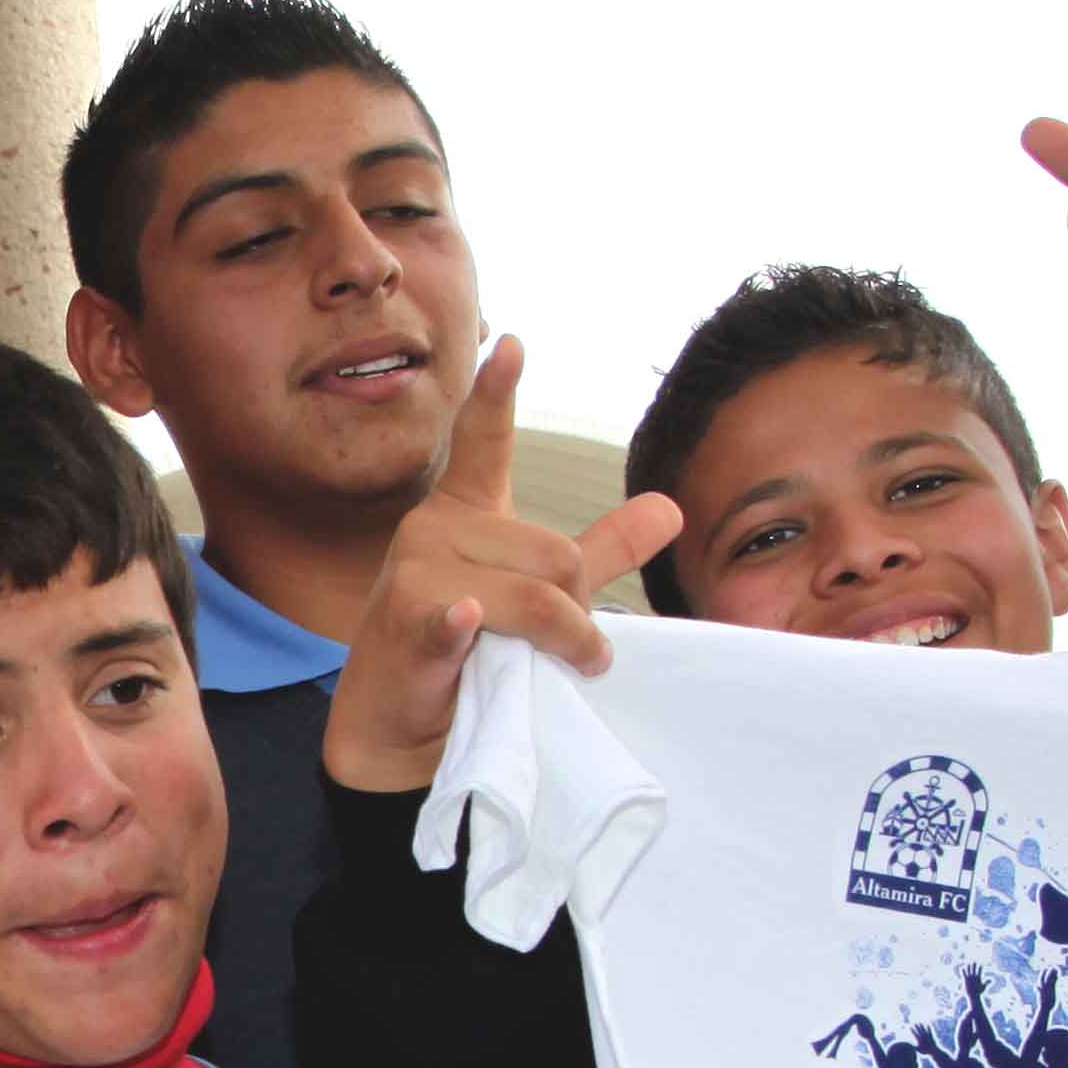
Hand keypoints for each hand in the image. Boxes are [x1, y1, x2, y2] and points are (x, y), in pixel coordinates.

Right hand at [315, 335, 679, 794]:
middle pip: (555, 553)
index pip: (483, 442)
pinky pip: (465, 614)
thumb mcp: (534, 593)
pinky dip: (471, 624)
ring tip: (556, 667)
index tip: (513, 343)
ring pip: (537, 591)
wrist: (396, 724)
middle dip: (576, 606)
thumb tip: (671, 507)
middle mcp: (435, 528)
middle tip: (568, 647)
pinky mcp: (406, 619)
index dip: (496, 393)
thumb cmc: (464, 653)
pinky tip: (468, 622)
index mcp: (463, 512)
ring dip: (565, 641)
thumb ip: (598, 551)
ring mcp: (417, 570)